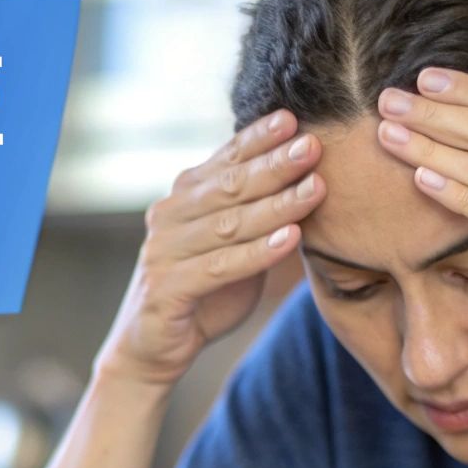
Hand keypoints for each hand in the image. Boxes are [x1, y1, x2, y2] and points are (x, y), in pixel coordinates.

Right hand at [96, 110, 324, 387]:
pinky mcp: (167, 289)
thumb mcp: (231, 247)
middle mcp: (169, 217)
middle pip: (230, 186)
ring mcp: (164, 252)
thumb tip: (309, 178)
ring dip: (276, 205)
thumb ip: (256, 215)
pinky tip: (290, 239)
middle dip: (275, 164)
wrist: (152, 349)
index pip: (225, 160)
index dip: (257, 139)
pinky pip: (219, 267)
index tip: (292, 119)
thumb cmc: (202, 293)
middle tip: (313, 145)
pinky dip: (257, 253)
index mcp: (184, 198)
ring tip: (316, 188)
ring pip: (229, 224)